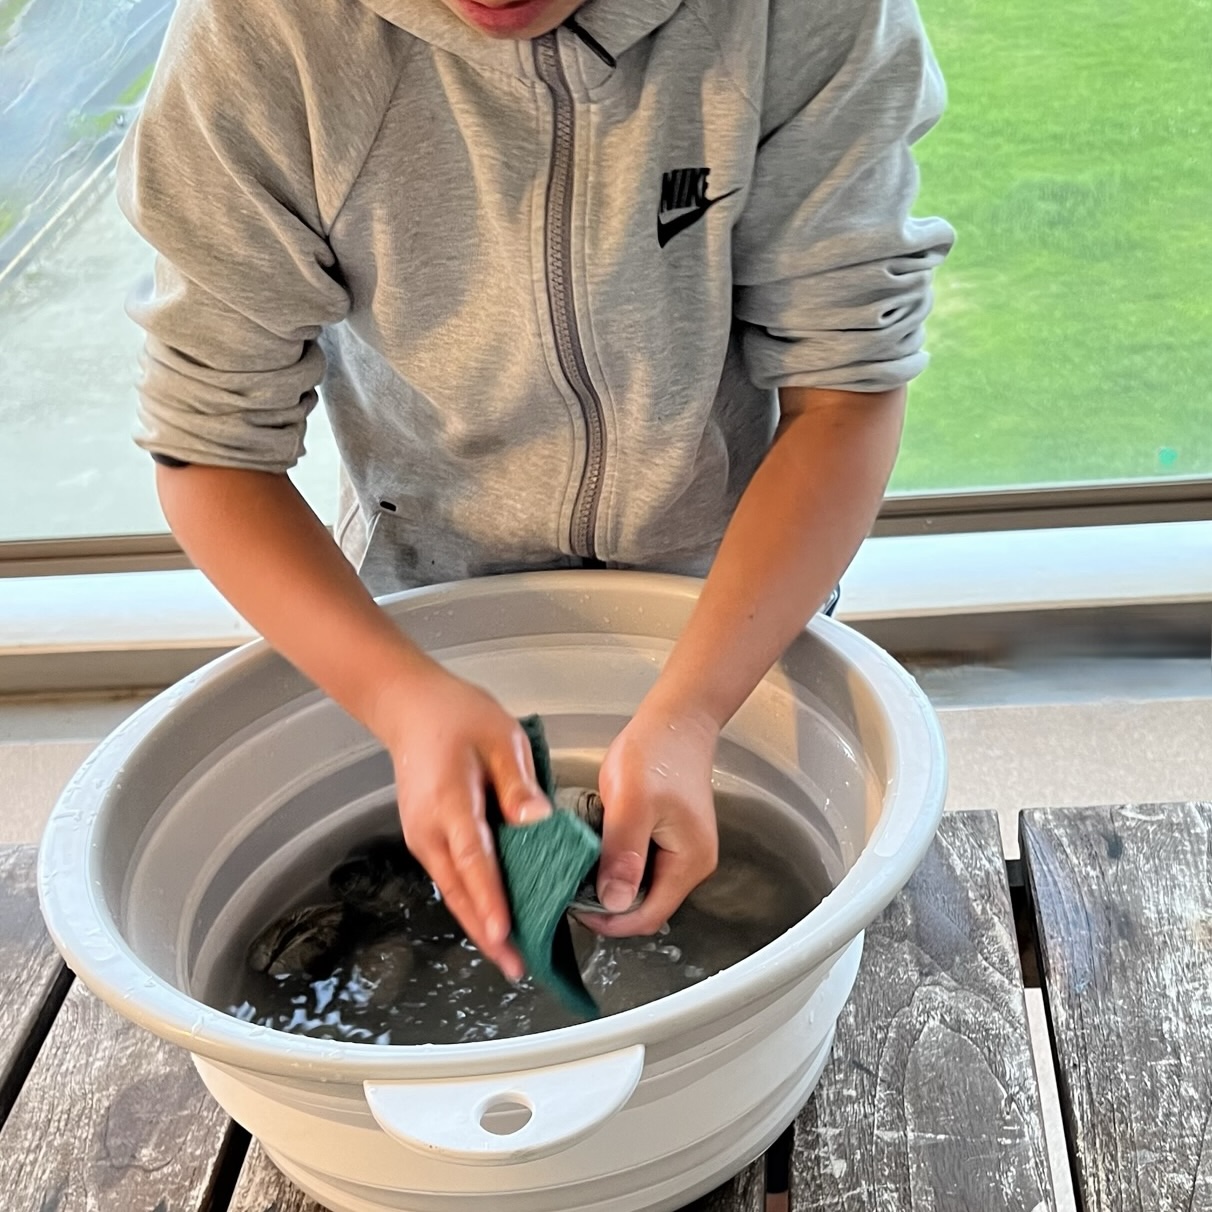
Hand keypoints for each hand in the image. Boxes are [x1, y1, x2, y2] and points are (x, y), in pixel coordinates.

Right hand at [375, 663, 550, 979]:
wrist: (411, 708)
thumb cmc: (457, 717)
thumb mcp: (501, 738)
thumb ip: (518, 784)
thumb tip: (538, 822)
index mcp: (450, 804)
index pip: (473, 861)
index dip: (490, 900)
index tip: (505, 933)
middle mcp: (429, 830)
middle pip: (460, 892)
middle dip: (488, 933)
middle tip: (518, 966)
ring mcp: (423, 838)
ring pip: (454, 891)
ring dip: (481, 923)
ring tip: (513, 955)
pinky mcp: (427, 838)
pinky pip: (452, 877)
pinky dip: (473, 902)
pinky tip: (496, 917)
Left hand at [579, 705, 719, 936]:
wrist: (675, 719)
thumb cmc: (659, 752)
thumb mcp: (633, 802)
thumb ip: (623, 853)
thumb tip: (614, 902)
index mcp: (689, 862)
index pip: (648, 916)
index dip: (609, 920)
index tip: (572, 907)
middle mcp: (689, 863)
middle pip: (644, 906)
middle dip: (606, 903)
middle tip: (568, 885)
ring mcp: (678, 850)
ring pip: (638, 885)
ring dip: (608, 881)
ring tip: (578, 865)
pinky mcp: (665, 836)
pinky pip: (637, 863)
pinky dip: (614, 861)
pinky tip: (594, 846)